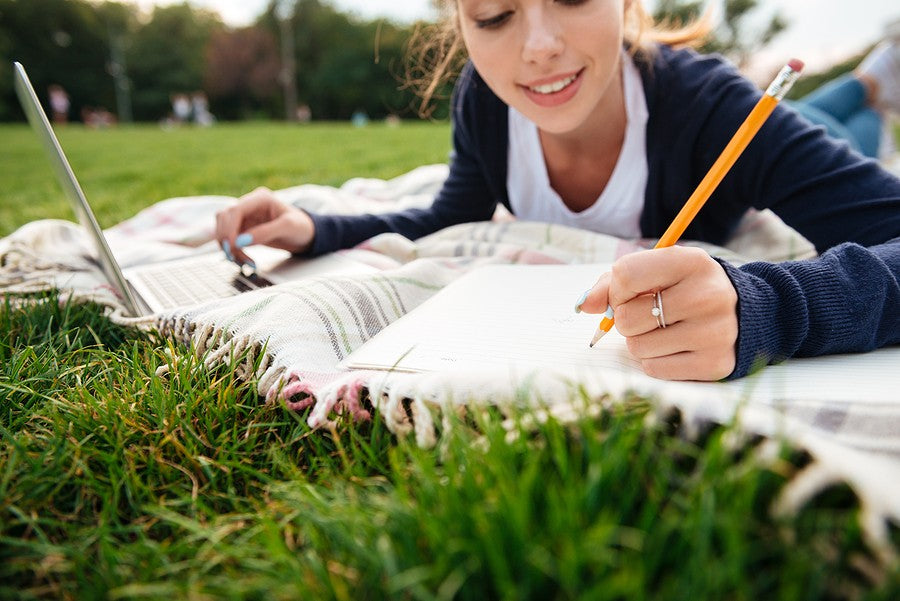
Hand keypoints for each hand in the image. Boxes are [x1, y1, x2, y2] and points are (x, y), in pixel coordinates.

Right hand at [214, 187, 314, 265]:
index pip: (235, 210)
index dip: (229, 228)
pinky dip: (232, 250)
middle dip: (226, 239)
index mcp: (261, 198)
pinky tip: (242, 260)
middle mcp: (250, 205)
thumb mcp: (288, 227)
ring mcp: (245, 216)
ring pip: (223, 228)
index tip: (232, 247)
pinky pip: (229, 239)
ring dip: (227, 246)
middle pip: (224, 218)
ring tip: (242, 262)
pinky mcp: (244, 228)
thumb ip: (265, 233)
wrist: (306, 234)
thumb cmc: (301, 227)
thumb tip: (241, 241)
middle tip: (233, 257)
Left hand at [578, 246, 738, 380]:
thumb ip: (614, 282)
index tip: (629, 293)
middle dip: (627, 319)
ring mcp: (714, 333)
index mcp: (691, 262)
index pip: (625, 275)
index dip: (616, 289)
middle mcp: (707, 296)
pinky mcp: (715, 364)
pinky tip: (676, 346)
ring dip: (640, 341)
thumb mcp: (657, 271)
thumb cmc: (685, 288)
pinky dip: (655, 360)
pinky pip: (654, 369)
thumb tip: (584, 304)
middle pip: (627, 317)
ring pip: (637, 347)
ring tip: (664, 329)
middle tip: (648, 314)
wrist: (743, 313)